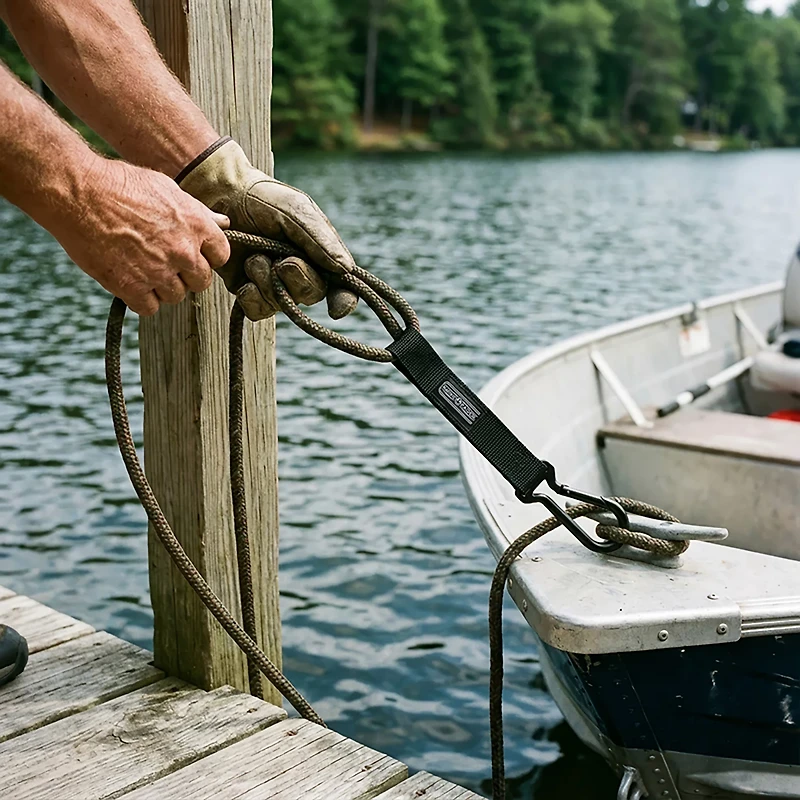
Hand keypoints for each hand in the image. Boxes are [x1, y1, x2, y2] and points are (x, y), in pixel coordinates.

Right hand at [57, 157, 230, 315]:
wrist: (78, 193)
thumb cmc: (120, 184)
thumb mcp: (167, 189)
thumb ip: (197, 212)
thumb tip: (223, 224)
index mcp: (196, 225)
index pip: (221, 255)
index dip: (207, 256)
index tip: (193, 254)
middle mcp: (183, 251)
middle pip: (201, 281)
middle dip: (187, 275)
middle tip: (165, 262)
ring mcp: (159, 271)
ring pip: (176, 296)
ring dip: (162, 287)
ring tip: (143, 267)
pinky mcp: (132, 287)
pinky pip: (149, 308)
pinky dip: (141, 299)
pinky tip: (130, 281)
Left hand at [178, 137, 357, 320]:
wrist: (221, 197)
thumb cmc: (264, 200)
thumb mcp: (297, 211)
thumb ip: (321, 240)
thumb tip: (346, 269)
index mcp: (322, 255)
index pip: (342, 287)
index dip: (344, 301)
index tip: (337, 309)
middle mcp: (302, 274)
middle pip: (312, 295)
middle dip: (298, 279)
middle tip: (284, 261)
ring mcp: (276, 286)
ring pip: (283, 305)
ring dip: (269, 282)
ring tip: (255, 258)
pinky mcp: (250, 293)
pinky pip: (258, 311)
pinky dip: (252, 296)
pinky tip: (246, 276)